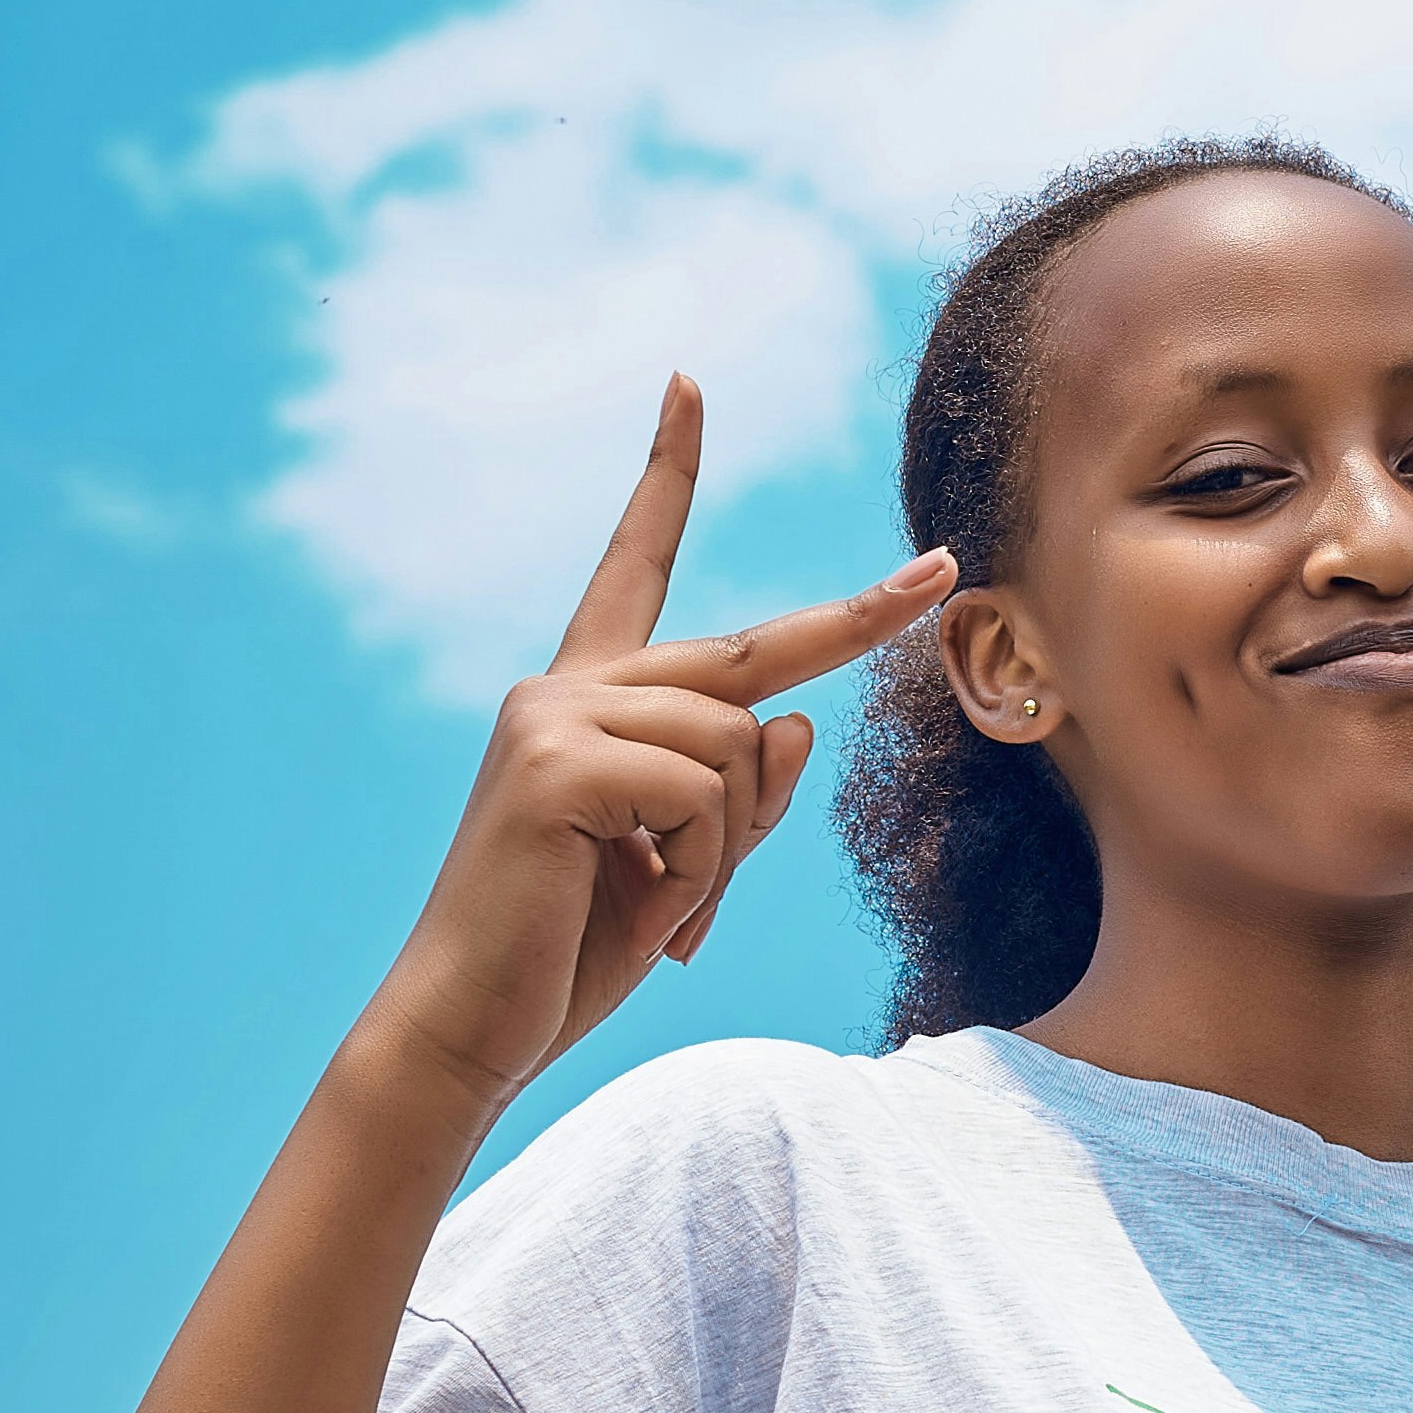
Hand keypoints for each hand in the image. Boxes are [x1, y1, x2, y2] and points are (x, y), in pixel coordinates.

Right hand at [360, 379, 952, 1122]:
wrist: (469, 1027)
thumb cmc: (570, 950)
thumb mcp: (685, 864)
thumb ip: (743, 790)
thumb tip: (801, 717)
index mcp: (587, 698)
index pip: (635, 563)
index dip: (666, 472)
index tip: (688, 384)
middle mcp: (564, 686)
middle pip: (748, 656)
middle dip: (857, 617)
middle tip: (944, 567)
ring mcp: (553, 715)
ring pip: (738, 742)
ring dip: (733, 849)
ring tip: (673, 913)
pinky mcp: (554, 763)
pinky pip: (703, 791)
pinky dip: (702, 868)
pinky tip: (648, 912)